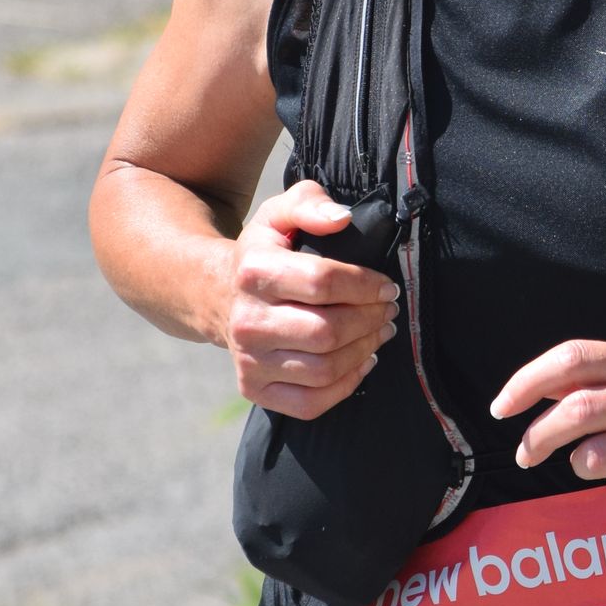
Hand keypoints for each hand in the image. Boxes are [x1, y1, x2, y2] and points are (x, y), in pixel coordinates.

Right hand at [227, 180, 399, 417]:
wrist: (218, 295)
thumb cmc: (263, 254)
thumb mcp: (278, 215)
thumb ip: (309, 202)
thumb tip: (341, 219)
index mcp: (254, 271)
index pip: (323, 282)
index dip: (365, 286)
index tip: (386, 286)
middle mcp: (247, 320)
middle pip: (327, 332)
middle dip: (370, 321)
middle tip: (387, 311)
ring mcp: (249, 360)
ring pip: (324, 369)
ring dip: (364, 351)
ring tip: (378, 333)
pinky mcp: (255, 389)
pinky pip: (311, 403)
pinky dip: (345, 386)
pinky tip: (360, 363)